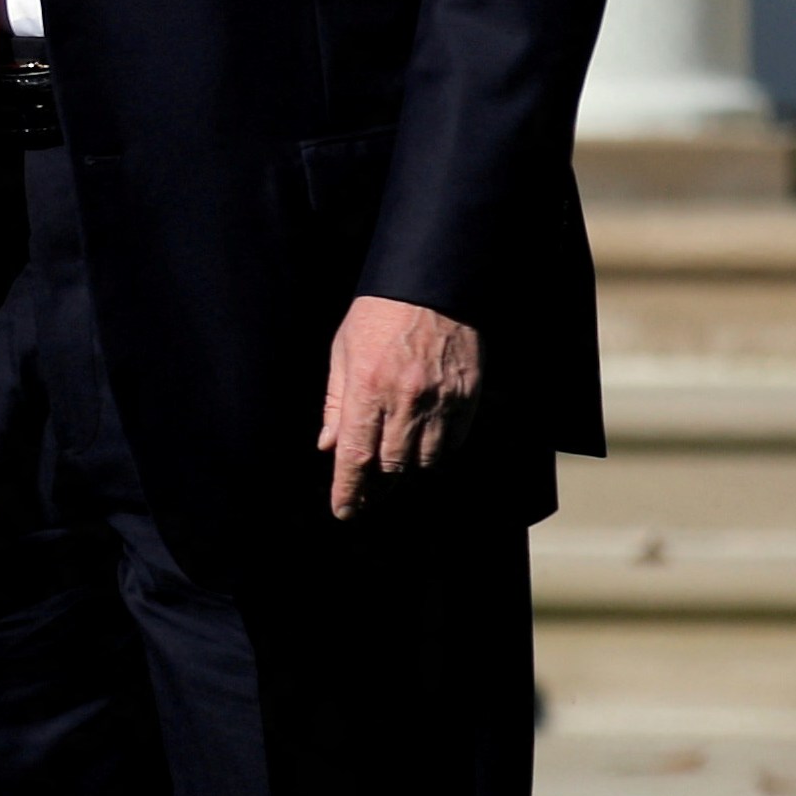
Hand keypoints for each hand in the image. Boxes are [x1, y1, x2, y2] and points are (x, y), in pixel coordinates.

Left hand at [319, 295, 481, 518]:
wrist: (432, 284)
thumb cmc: (379, 315)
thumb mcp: (343, 353)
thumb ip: (336, 404)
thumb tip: (328, 446)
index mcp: (367, 387)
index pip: (356, 455)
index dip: (348, 490)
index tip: (343, 511)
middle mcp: (405, 399)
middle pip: (391, 467)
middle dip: (376, 490)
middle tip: (365, 500)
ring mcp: (440, 400)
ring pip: (425, 462)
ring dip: (407, 473)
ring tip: (393, 476)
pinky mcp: (467, 396)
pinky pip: (454, 442)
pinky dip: (437, 452)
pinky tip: (424, 450)